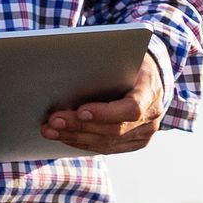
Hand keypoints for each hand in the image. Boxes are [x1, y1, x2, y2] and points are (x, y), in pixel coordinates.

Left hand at [43, 47, 167, 154]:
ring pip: (107, 142)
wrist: (151, 78)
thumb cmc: (131, 61)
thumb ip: (105, 63)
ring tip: (50, 130)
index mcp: (150, 91)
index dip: (105, 113)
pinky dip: (83, 143)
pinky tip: (64, 136)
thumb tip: (69, 64)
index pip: (132, 108)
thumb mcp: (124, 54)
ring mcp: (145, 133)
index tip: (81, 110)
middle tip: (53, 120)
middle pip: (114, 129)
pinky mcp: (135, 143)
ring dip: (75, 137)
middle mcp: (152, 116)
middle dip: (80, 126)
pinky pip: (107, 148)